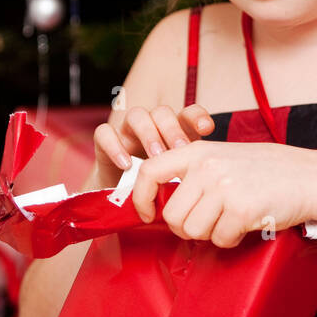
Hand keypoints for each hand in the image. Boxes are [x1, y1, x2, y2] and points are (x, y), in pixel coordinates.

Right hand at [92, 103, 214, 187]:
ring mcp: (127, 132)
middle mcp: (151, 126)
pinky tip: (126, 164)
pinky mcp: (105, 142)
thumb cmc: (157, 190)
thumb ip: (191, 177)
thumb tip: (212, 185)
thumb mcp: (178, 184)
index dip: (197, 116)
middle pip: (162, 112)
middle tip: (179, 149)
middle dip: (172, 129)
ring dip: (148, 134)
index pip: (187, 113)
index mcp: (174, 132)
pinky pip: (104, 133)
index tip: (207, 129)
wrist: (121, 203)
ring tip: (156, 157)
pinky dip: (115, 146)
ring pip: (136, 115)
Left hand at [129, 139, 316, 246]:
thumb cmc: (268, 170)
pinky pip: (220, 239)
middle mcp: (207, 167)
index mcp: (198, 151)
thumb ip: (194, 172)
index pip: (150, 172)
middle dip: (187, 228)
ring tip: (231, 219)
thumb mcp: (224, 157)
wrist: (310, 177)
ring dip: (211, 234)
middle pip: (172, 215)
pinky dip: (231, 239)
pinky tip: (246, 224)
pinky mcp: (242, 209)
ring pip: (194, 231)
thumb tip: (162, 202)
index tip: (147, 214)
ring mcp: (225, 188)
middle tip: (208, 222)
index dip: (141, 198)